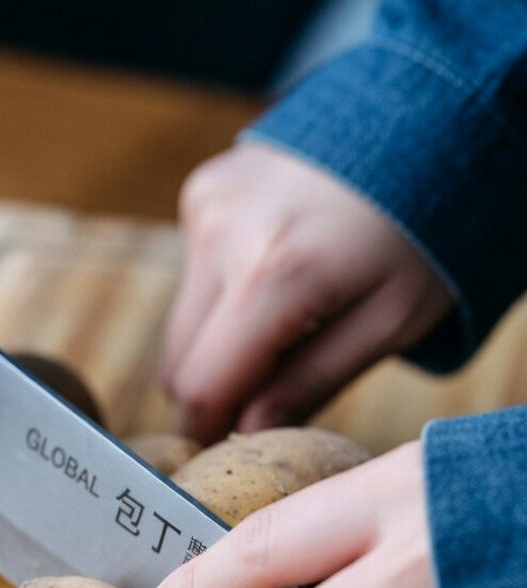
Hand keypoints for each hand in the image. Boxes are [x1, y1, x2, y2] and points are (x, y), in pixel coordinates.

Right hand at [162, 143, 453, 443]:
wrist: (423, 121)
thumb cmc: (422, 231)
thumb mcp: (390, 323)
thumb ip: (313, 383)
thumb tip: (247, 433)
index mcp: (274, 274)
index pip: (199, 387)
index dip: (205, 431)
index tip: (222, 453)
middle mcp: (224, 234)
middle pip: (178, 361)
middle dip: (215, 391)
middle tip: (264, 399)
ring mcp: (207, 208)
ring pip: (181, 323)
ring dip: (219, 344)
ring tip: (284, 329)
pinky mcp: (203, 193)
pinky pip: (194, 275)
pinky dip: (224, 295)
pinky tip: (275, 277)